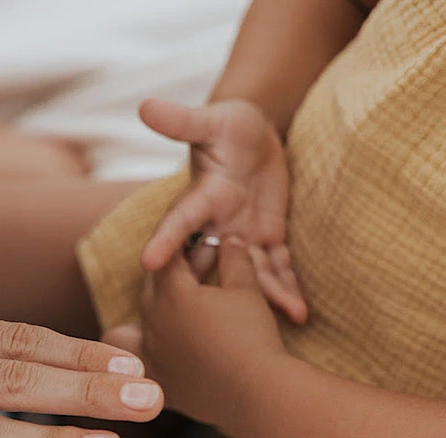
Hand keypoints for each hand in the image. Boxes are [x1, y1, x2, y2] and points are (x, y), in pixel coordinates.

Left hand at [103, 238, 286, 433]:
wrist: (258, 393)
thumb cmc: (253, 336)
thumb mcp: (248, 289)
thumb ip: (235, 259)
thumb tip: (228, 239)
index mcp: (171, 292)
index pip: (166, 257)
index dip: (181, 246)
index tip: (192, 243)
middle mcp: (151, 321)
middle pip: (149, 288)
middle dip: (166, 277)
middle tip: (190, 275)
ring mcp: (149, 353)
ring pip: (130, 326)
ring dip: (148, 316)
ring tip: (169, 317)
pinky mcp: (157, 381)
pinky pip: (133, 366)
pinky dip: (137, 358)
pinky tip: (160, 355)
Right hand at [138, 98, 306, 322]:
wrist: (253, 137)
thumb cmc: (228, 124)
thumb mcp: (210, 120)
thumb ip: (181, 120)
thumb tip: (145, 105)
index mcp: (201, 197)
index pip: (178, 221)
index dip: (164, 240)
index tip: (146, 263)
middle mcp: (216, 225)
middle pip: (208, 263)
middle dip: (205, 293)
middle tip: (198, 323)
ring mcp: (240, 236)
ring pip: (246, 274)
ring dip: (262, 297)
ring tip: (277, 323)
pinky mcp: (265, 240)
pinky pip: (275, 269)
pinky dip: (287, 290)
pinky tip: (300, 315)